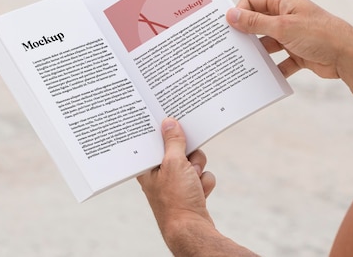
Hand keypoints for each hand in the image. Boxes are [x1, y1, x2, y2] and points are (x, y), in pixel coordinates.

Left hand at [137, 118, 215, 246]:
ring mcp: (175, 182)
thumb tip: (169, 122)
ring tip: (193, 183)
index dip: (166, 132)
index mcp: (148, 166)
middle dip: (189, 157)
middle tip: (187, 164)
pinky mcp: (189, 190)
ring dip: (198, 170)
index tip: (174, 121)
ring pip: (193, 161)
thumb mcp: (174, 163)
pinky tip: (199, 193)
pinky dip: (204, 182)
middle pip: (179, 149)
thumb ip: (173, 141)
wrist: (192, 230)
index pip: (156, 140)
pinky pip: (201, 175)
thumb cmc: (176, 200)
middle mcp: (159, 173)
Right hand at [226, 0, 352, 79]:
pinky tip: (263, 77)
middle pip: (257, 23)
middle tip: (230, 46)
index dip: (239, 12)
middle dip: (245, 35)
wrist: (349, 57)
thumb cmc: (319, 34)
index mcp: (282, 1)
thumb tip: (231, 15)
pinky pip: (278, 61)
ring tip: (243, 63)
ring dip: (258, 53)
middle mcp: (285, 15)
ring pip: (266, 43)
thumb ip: (255, 22)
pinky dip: (272, 69)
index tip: (228, 28)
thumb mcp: (282, 27)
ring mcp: (291, 35)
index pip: (251, 1)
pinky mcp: (297, 53)